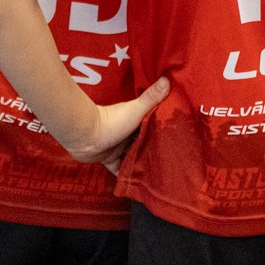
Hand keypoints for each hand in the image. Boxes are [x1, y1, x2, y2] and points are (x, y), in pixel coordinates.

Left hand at [51, 77, 170, 165]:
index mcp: (136, 120)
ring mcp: (119, 148)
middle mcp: (129, 134)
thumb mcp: (136, 109)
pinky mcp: (110, 160)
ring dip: (143, 164)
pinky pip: (121, 170)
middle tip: (172, 162)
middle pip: (145, 143)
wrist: (86, 136)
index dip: (164, 131)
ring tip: (159, 176)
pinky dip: (127, 177)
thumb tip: (168, 78)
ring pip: (135, 157)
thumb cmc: (112, 121)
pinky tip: (138, 186)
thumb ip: (151, 97)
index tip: (179, 138)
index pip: (154, 126)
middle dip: (155, 151)